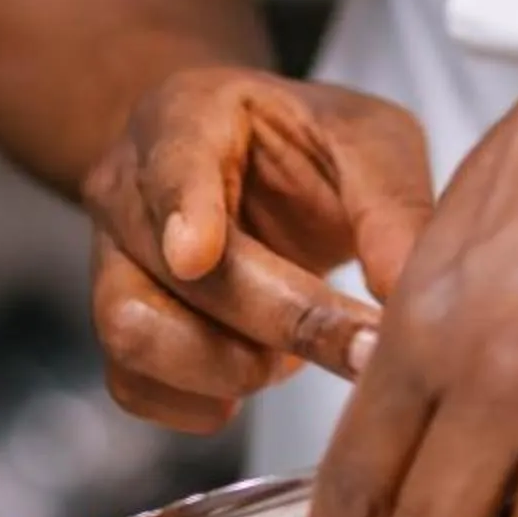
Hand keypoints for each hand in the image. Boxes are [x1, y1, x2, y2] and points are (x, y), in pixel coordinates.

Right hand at [81, 68, 433, 432]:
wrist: (249, 168)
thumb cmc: (304, 145)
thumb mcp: (366, 140)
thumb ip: (390, 203)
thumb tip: (405, 293)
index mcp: (188, 115)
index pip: (171, 157)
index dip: (183, 207)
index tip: (198, 256)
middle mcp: (129, 188)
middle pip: (175, 270)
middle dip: (279, 319)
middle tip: (363, 348)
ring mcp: (111, 262)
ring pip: (135, 334)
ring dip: (229, 365)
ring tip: (295, 354)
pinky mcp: (116, 326)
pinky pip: (133, 386)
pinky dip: (200, 402)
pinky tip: (257, 371)